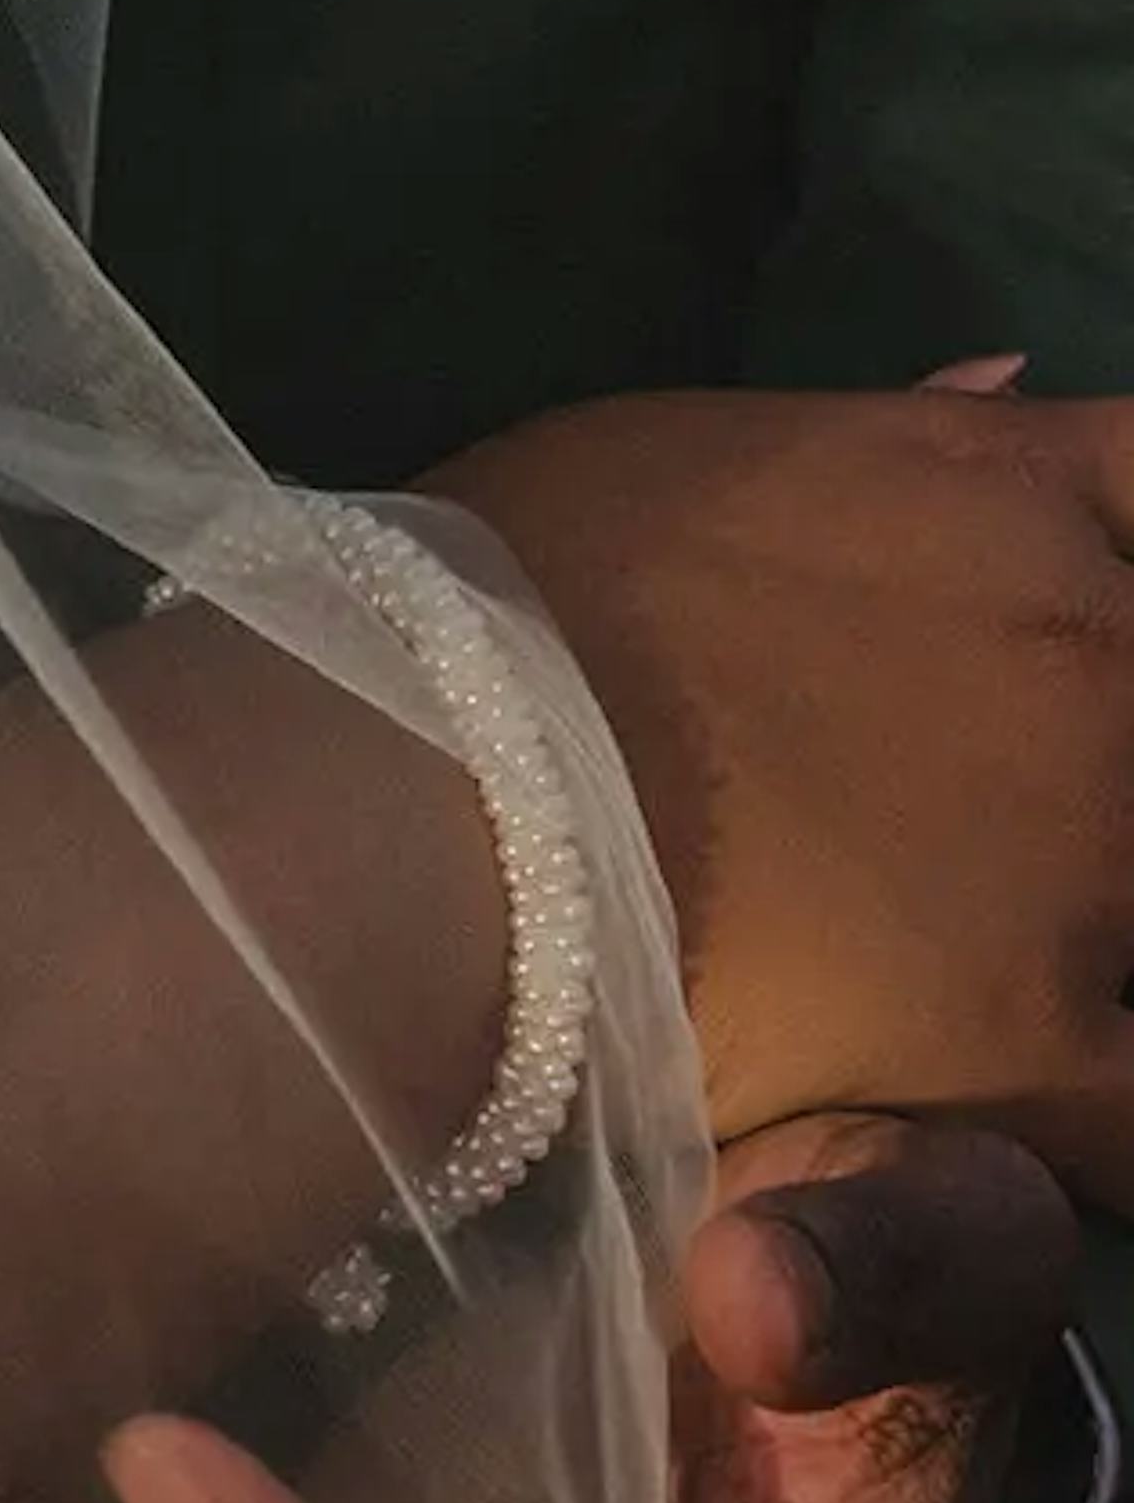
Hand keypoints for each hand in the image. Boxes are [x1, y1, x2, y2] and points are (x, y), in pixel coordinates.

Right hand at [432, 384, 1133, 1186]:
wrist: (437, 778)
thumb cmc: (519, 589)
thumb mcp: (704, 450)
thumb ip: (895, 438)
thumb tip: (1007, 384)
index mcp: (1009, 488)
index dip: (1124, 559)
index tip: (1082, 616)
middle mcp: (1095, 653)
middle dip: (1107, 745)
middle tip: (998, 803)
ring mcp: (1092, 849)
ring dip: (1103, 914)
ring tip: (988, 943)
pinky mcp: (1044, 1037)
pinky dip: (1103, 1119)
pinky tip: (1037, 1115)